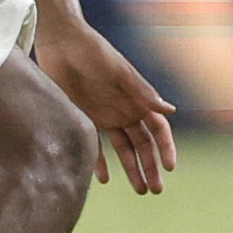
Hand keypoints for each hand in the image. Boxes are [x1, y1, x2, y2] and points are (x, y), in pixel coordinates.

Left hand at [34, 17, 178, 195]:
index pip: (159, 129)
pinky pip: (94, 145)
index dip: (166, 148)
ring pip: (123, 149)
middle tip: (155, 190)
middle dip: (152, 166)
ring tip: (140, 189)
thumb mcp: (119, 72)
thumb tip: (171, 110)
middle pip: (143, 144)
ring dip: (132, 169)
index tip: (171, 167)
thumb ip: (142, 92)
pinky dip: (100, 162)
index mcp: (137, 100)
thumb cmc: (94, 52)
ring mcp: (104, 116)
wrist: (62, 42)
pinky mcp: (82, 117)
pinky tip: (105, 179)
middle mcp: (124, 111)